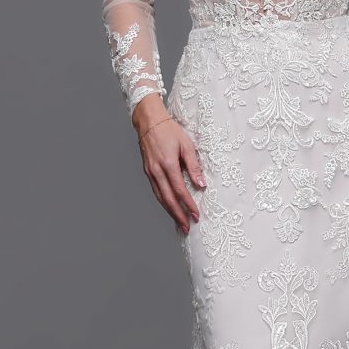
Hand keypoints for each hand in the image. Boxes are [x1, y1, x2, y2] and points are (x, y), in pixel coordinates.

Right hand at [132, 98, 205, 233]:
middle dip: (178, 215)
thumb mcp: (187, 145)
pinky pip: (156, 191)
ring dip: (170, 212)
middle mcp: (157, 171)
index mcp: (168, 164)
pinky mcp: (148, 172)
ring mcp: (150, 172)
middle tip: (187, 227)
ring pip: (160, 198)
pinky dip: (164, 202)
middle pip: (168, 199)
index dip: (188, 204)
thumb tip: (201, 184)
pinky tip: (170, 208)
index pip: (180, 190)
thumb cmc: (170, 130)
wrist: (149, 121)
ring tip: (180, 223)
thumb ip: (194, 166)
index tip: (196, 215)